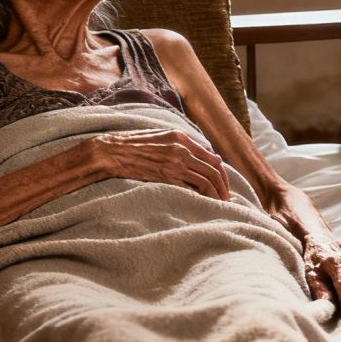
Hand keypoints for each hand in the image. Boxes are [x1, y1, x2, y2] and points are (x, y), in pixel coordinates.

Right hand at [89, 129, 231, 201]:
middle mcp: (182, 148)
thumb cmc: (135, 144)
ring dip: (216, 194)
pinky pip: (190, 188)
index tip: (224, 185)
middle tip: (227, 198)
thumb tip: (204, 156)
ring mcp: (175, 162)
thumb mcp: (163, 137)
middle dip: (223, 186)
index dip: (222, 174)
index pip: (213, 157)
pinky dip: (201, 197)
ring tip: (219, 204)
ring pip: (206, 180)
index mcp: (182, 137)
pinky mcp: (166, 176)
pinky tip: (204, 204)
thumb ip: (183, 145)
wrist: (113, 151)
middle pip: (214, 170)